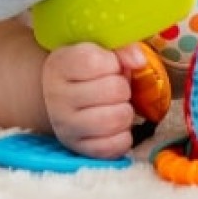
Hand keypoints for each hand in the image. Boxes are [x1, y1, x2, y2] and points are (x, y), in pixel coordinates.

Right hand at [41, 41, 145, 158]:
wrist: (62, 98)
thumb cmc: (85, 70)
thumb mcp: (98, 50)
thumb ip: (121, 48)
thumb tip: (139, 61)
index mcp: (60, 66)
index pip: (94, 62)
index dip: (113, 62)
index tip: (110, 65)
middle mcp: (57, 98)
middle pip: (113, 90)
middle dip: (123, 87)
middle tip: (116, 87)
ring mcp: (66, 127)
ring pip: (116, 119)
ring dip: (125, 111)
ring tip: (116, 105)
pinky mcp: (80, 150)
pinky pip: (117, 146)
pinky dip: (124, 135)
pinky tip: (116, 126)